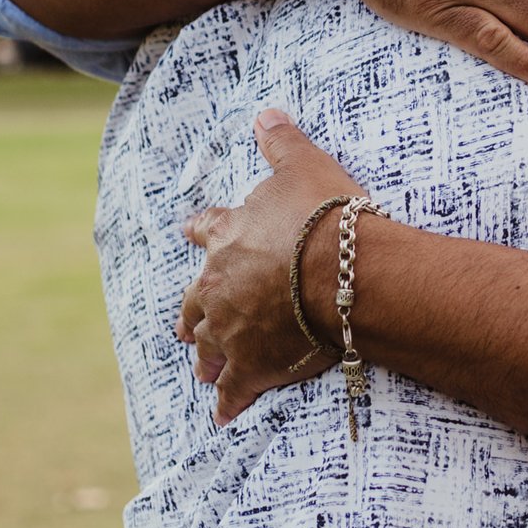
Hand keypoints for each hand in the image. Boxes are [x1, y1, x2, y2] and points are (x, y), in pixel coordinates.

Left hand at [176, 109, 367, 424]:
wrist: (341, 269)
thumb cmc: (323, 215)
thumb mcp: (302, 165)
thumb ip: (281, 141)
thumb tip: (265, 112)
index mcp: (226, 236)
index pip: (205, 228)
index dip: (202, 230)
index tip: (193, 231)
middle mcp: (217, 285)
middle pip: (195, 301)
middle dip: (192, 313)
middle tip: (186, 327)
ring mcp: (232, 328)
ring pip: (209, 346)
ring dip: (207, 356)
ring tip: (204, 369)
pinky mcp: (253, 364)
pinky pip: (235, 389)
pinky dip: (229, 402)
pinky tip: (224, 416)